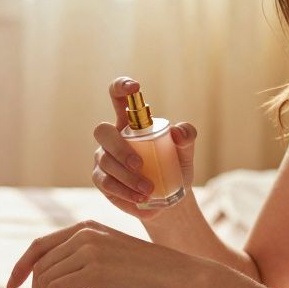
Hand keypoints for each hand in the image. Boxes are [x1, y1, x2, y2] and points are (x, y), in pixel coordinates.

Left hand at [5, 220, 203, 287]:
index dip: (21, 265)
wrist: (181, 275)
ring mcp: (89, 250)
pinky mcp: (94, 270)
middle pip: (40, 266)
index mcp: (87, 227)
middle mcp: (84, 234)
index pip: (40, 245)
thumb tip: (62, 282)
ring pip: (45, 279)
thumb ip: (88, 260)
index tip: (12, 285)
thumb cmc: (152, 273)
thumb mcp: (114, 258)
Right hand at [93, 77, 196, 221]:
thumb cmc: (173, 169)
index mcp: (130, 123)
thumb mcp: (185, 153)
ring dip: (127, 177)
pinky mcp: (101, 180)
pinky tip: (141, 198)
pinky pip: (107, 183)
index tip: (135, 87)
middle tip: (138, 164)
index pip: (117, 97)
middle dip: (119, 147)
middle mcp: (112, 138)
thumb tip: (178, 132)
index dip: (120, 86)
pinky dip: (124, 192)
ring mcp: (103, 158)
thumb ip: (187, 137)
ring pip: (106, 161)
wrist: (167, 200)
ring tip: (149, 189)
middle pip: (102, 131)